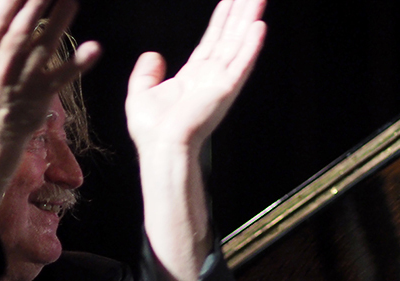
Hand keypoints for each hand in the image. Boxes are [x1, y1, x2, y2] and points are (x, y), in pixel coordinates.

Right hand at [0, 0, 99, 153]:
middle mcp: (2, 65)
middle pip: (22, 29)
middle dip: (36, 3)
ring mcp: (24, 81)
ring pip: (44, 47)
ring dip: (59, 22)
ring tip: (72, 0)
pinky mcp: (43, 96)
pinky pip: (63, 77)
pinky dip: (79, 64)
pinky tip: (94, 48)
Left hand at [125, 0, 266, 153]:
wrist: (160, 147)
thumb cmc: (151, 131)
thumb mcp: (140, 94)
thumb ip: (146, 73)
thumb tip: (153, 55)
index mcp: (193, 77)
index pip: (212, 41)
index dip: (221, 19)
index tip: (230, 0)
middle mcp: (210, 77)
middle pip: (229, 37)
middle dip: (240, 13)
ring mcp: (220, 82)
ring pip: (238, 43)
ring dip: (249, 19)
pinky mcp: (225, 89)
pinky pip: (242, 63)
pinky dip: (251, 46)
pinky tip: (259, 26)